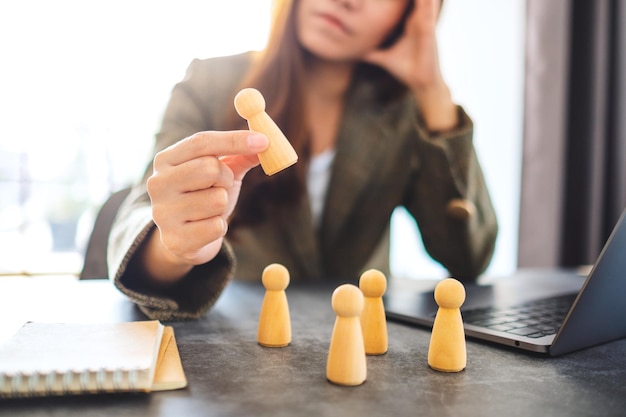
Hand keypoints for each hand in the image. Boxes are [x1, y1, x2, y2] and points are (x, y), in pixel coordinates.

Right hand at [142, 130, 268, 283]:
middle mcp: (157, 184)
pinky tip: (205, 228)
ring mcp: (162, 213)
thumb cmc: (204, 196)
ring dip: (222, 205)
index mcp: (166, 160)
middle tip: (221, 187)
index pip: (201, 142)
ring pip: (217, 199)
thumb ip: (241, 156)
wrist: (185, 239)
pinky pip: (216, 227)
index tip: (263, 141)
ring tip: (209, 210)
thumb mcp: (221, 172)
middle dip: (226, 179)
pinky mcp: (175, 239)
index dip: (234, 140)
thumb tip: (265, 144)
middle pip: (210, 168)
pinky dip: (219, 226)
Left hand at [364, 0, 456, 130]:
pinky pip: (428, 12)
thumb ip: (371, 52)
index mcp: (409, 23)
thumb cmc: (406, 69)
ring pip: (422, 1)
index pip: (401, 3)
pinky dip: (426, 2)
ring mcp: (425, 25)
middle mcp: (418, 21)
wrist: (421, 83)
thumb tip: (354, 51)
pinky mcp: (429, 32)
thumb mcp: (383, 57)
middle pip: (412, 0)